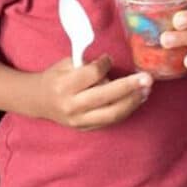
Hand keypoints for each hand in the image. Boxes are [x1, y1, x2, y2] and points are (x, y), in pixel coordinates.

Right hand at [36, 55, 152, 128]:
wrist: (38, 101)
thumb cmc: (55, 78)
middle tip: (147, 78)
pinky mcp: (86, 128)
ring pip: (111, 113)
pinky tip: (137, 100)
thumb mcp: (65, 64)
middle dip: (129, 86)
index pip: (91, 74)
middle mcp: (71, 106)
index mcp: (64, 86)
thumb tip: (111, 63)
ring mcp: (79, 120)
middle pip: (106, 96)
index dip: (104, 64)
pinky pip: (110, 121)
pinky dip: (126, 110)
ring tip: (146, 90)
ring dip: (132, 101)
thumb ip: (86, 64)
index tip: (110, 59)